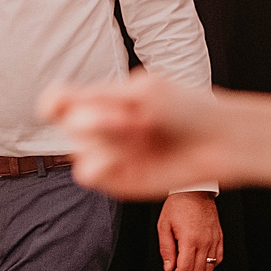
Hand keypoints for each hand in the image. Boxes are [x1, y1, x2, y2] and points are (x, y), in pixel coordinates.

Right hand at [39, 69, 224, 199]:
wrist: (217, 139)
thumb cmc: (186, 109)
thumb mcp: (144, 89)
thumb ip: (101, 97)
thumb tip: (68, 115)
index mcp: (105, 101)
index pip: (62, 101)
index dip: (54, 101)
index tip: (59, 102)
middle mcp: (103, 129)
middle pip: (67, 123)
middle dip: (94, 117)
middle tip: (132, 115)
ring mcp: (110, 154)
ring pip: (76, 149)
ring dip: (104, 138)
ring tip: (139, 132)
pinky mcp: (118, 181)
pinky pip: (87, 174)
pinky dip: (98, 164)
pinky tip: (121, 158)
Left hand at [156, 191, 223, 270]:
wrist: (194, 191)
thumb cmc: (178, 205)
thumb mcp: (164, 225)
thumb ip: (166, 249)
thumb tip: (168, 268)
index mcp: (190, 240)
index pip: (185, 269)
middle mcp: (205, 242)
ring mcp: (214, 240)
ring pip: (209, 268)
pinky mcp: (219, 237)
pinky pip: (218, 259)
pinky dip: (210, 267)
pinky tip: (201, 267)